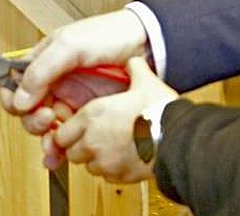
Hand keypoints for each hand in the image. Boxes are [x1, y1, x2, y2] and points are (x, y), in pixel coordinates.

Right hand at [0, 9, 149, 135]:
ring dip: (44, 138)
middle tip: (47, 118)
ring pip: (45, 127)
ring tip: (55, 138)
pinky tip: (57, 156)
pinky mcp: (87, 114)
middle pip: (27, 110)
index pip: (14, 83)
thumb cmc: (110, 35)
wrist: (146, 44)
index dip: (11, 97)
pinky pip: (67, 135)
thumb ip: (43, 69)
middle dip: (32, 120)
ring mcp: (71, 99)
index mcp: (44, 62)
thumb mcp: (71, 45)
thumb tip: (19, 99)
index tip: (20, 105)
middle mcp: (54, 82)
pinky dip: (59, 148)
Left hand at [52, 57, 177, 182]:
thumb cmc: (161, 111)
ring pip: (88, 166)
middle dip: (81, 147)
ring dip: (96, 159)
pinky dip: (113, 170)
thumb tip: (133, 63)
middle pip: (72, 153)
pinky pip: (107, 177)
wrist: (177, 137)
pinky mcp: (119, 176)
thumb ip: (134, 69)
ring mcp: (106, 162)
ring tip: (112, 148)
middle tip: (96, 138)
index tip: (78, 129)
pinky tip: (125, 157)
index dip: (69, 131)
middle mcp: (93, 141)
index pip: (61, 134)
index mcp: (93, 116)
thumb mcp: (146, 81)